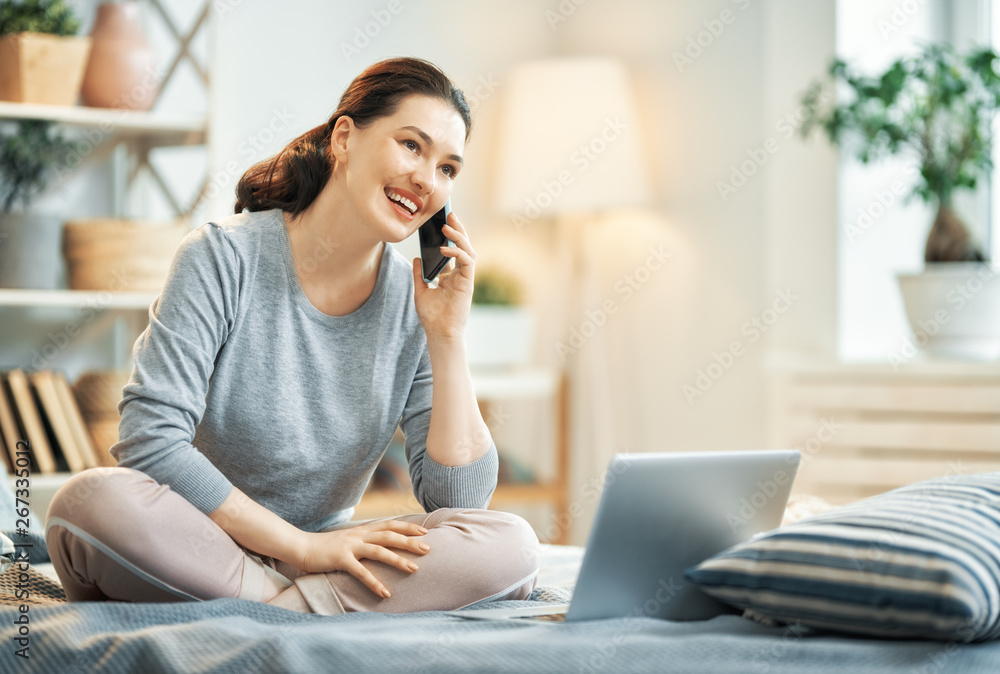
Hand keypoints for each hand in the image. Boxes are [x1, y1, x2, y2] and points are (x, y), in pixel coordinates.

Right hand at [297, 520, 430, 597]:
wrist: (302, 547)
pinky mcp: (341, 559)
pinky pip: (361, 572)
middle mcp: (359, 535)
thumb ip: (364, 540)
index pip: (389, 524)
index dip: (407, 527)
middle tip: (428, 549)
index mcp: (362, 530)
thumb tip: (381, 545)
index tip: (424, 531)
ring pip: (379, 550)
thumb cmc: (327, 547)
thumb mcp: (349, 540)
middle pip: (389, 535)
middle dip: (410, 541)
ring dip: (398, 560)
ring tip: (414, 569)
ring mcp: (350, 546)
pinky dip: (374, 582)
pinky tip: (385, 592)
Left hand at [412, 210, 475, 341]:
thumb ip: (420, 274)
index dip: (450, 236)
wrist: (439, 333)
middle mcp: (459, 275)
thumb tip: (417, 258)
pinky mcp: (467, 283)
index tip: (442, 222)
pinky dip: (457, 253)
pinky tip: (444, 249)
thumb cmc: (432, 317)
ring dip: (459, 237)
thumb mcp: (420, 290)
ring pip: (468, 251)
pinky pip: (466, 262)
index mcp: (450, 276)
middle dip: (458, 230)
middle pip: (463, 247)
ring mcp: (465, 278)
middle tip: (449, 215)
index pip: (452, 251)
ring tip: (448, 226)